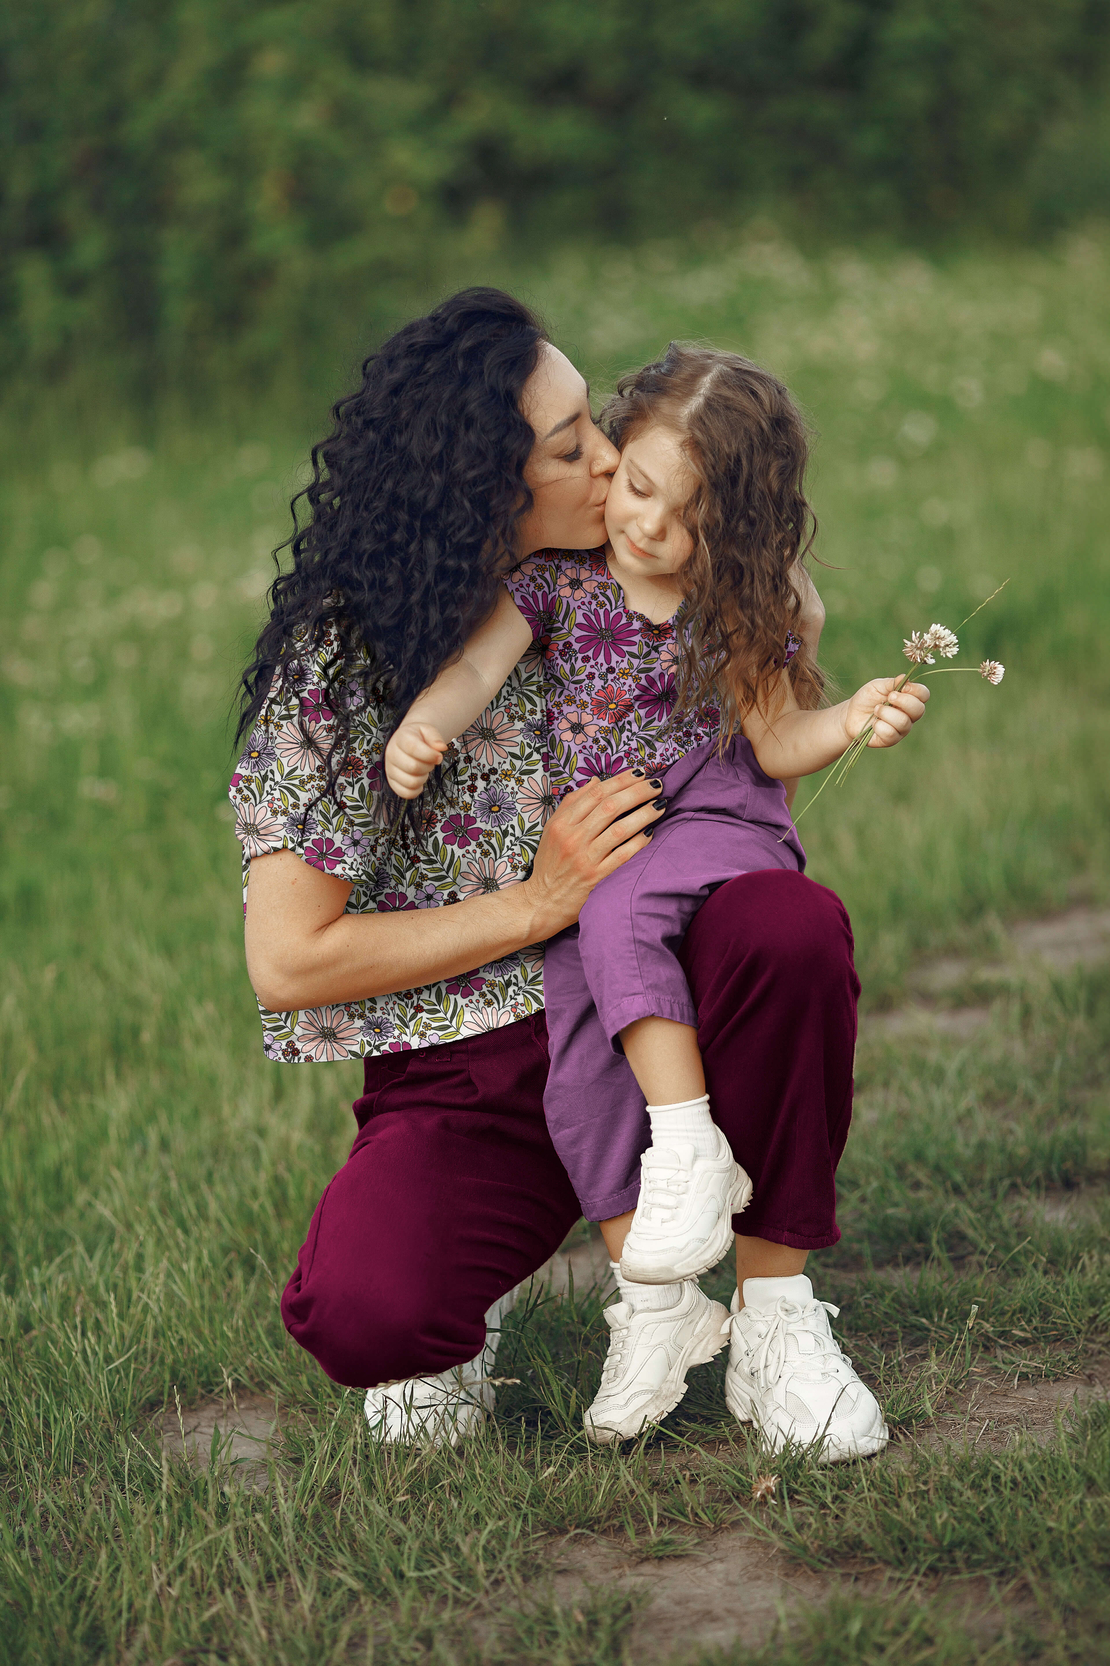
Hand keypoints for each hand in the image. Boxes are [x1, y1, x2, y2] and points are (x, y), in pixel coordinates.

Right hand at [384, 721, 448, 797]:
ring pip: (411, 782)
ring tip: (423, 770)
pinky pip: (406, 793)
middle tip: (430, 762)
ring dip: (423, 778)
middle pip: (414, 767)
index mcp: (401, 738)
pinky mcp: (392, 782)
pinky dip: (417, 790)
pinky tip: (419, 780)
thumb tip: (441, 747)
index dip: (430, 755)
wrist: (406, 740)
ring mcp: (390, 769)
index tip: (439, 756)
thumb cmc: (419, 737)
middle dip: (428, 766)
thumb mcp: (428, 730)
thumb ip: (435, 737)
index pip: (413, 749)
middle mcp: (391, 753)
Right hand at [522, 770, 667, 937]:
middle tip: (657, 785)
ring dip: (644, 814)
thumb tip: (596, 782)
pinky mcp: (597, 878)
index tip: (639, 773)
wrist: (542, 902)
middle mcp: (573, 839)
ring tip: (660, 805)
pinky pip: (624, 855)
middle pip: (610, 807)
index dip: (620, 780)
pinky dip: (639, 842)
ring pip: (620, 829)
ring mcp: (586, 859)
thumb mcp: (553, 830)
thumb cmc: (550, 864)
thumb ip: (572, 804)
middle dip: (637, 792)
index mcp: (562, 824)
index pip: (595, 794)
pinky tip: (651, 832)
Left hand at [844, 678, 929, 748]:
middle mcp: (909, 715)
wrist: (850, 714)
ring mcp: (901, 729)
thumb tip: (904, 678)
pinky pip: (891, 734)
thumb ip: (891, 683)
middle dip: (903, 701)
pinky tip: (873, 724)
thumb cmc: (866, 699)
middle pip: (919, 710)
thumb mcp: (877, 686)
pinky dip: (879, 726)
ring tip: (876, 710)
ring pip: (903, 722)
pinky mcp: (890, 740)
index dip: (916, 690)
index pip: (924, 695)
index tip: (903, 687)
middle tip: (888, 697)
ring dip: (886, 713)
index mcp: (909, 699)